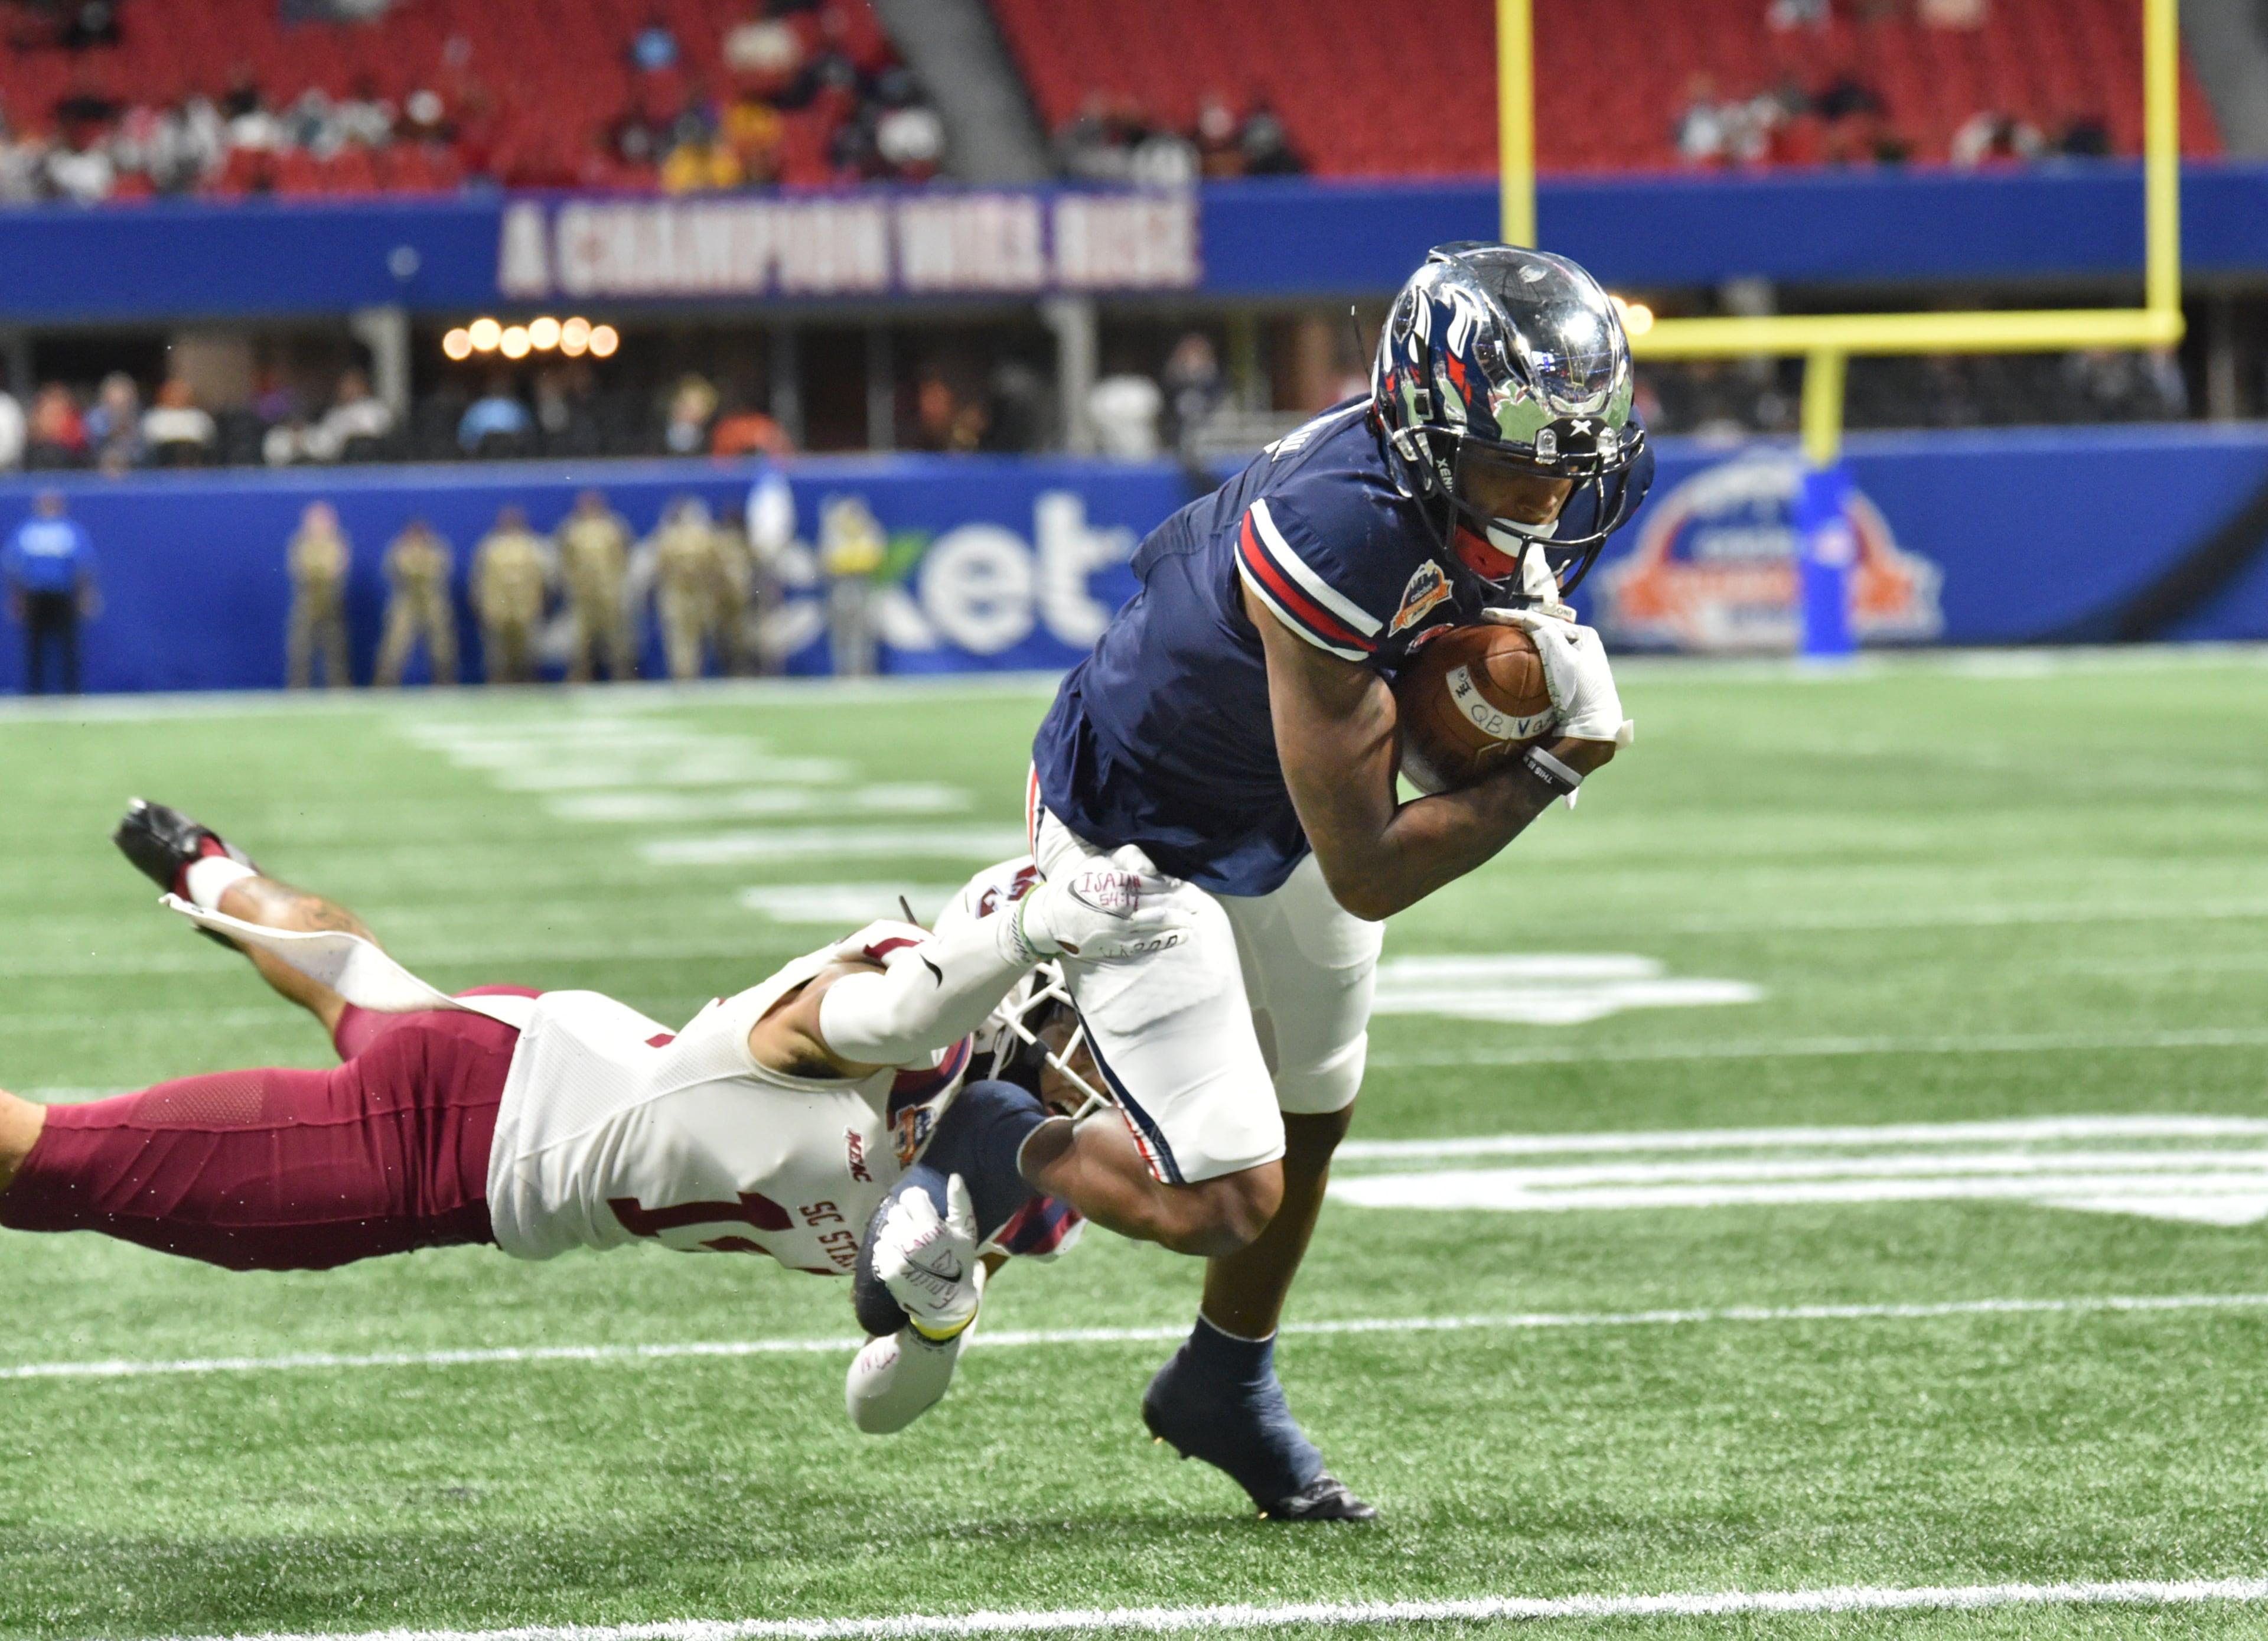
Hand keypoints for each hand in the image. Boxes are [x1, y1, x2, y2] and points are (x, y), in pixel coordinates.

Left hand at [873, 1172, 981, 1340]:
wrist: (945, 1302)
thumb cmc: (958, 1263)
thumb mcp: (966, 1233)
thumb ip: (960, 1203)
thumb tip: (954, 1176)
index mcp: (931, 1229)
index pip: (911, 1196)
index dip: (917, 1201)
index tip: (923, 1210)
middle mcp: (910, 1241)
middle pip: (896, 1211)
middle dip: (906, 1217)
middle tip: (918, 1231)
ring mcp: (895, 1256)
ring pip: (886, 1228)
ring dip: (896, 1233)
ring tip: (909, 1246)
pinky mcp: (885, 1269)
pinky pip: (879, 1246)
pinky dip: (888, 1249)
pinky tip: (902, 1257)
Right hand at [1006, 854, 1187, 962]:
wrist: (1049, 919)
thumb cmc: (1074, 887)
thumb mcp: (1096, 865)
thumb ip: (1123, 861)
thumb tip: (1150, 867)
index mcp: (1114, 883)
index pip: (1151, 882)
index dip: (1171, 884)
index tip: (1187, 885)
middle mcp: (1119, 906)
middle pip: (1158, 902)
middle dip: (1181, 902)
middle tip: (1199, 902)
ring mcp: (1118, 928)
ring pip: (1155, 923)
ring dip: (1177, 920)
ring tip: (1195, 918)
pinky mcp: (1115, 945)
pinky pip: (1145, 943)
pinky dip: (1165, 939)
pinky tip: (1181, 935)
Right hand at [1481, 607, 1632, 746]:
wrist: (1591, 727)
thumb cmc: (1580, 691)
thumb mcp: (1562, 658)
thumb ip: (1545, 634)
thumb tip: (1526, 619)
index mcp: (1584, 634)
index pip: (1543, 620)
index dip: (1514, 616)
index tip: (1487, 614)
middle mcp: (1580, 644)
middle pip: (1541, 630)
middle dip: (1516, 625)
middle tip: (1490, 621)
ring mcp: (1574, 661)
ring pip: (1540, 644)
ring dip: (1520, 639)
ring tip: (1496, 633)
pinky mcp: (1566, 678)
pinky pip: (1541, 660)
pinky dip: (1525, 655)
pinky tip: (1511, 655)